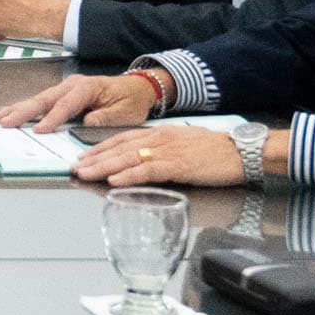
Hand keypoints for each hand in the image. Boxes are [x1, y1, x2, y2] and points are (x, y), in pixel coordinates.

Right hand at [0, 71, 160, 129]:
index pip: (66, 104)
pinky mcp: (62, 94)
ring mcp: (65, 88)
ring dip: (17, 109)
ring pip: (38, 99)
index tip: (39, 130)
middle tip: (5, 122)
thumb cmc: (132, 101)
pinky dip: (24, 107)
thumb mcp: (125, 113)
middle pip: (44, 99)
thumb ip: (106, 117)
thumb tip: (87, 121)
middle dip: (23, 111)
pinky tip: (9, 113)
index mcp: (88, 87)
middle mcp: (72, 84)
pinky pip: (41, 101)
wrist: (139, 88)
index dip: (52, 118)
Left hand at [71, 124, 243, 187]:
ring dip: (104, 167)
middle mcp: (159, 139)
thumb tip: (140, 162)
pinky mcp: (178, 166)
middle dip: (94, 158)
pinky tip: (114, 181)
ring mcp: (167, 152)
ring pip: (128, 158)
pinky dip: (129, 176)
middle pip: (119, 148)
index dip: (100, 148)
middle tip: (75, 168)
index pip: (122, 139)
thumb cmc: (213, 151)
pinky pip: (148, 170)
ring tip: (85, 174)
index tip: (82, 157)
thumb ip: (160, 151)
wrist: (240, 151)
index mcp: (159, 134)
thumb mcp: (181, 145)